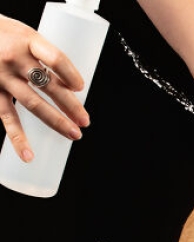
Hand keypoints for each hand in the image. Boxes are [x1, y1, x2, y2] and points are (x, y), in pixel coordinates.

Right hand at [0, 14, 88, 161]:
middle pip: (48, 85)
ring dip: (56, 121)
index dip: (70, 73)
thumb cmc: (4, 34)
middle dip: (70, 105)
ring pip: (32, 103)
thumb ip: (44, 57)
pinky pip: (7, 117)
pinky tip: (29, 155)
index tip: (81, 87)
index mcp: (28, 40)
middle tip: (85, 121)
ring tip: (74, 134)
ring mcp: (2, 76)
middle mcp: (15, 58)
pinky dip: (18, 138)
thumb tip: (70, 86)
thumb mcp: (24, 34)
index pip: (55, 58)